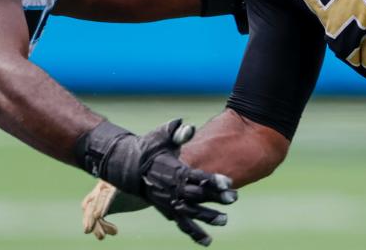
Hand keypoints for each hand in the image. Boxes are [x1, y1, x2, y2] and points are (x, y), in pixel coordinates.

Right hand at [76, 119, 236, 245]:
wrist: (130, 166)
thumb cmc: (151, 147)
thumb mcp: (162, 136)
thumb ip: (177, 132)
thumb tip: (189, 127)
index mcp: (175, 171)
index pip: (197, 177)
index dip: (213, 180)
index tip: (228, 182)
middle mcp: (173, 189)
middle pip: (198, 196)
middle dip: (216, 198)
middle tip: (234, 198)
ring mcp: (170, 202)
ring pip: (191, 213)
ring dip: (208, 217)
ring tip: (224, 220)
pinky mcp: (168, 210)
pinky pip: (182, 224)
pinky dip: (194, 233)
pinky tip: (208, 241)